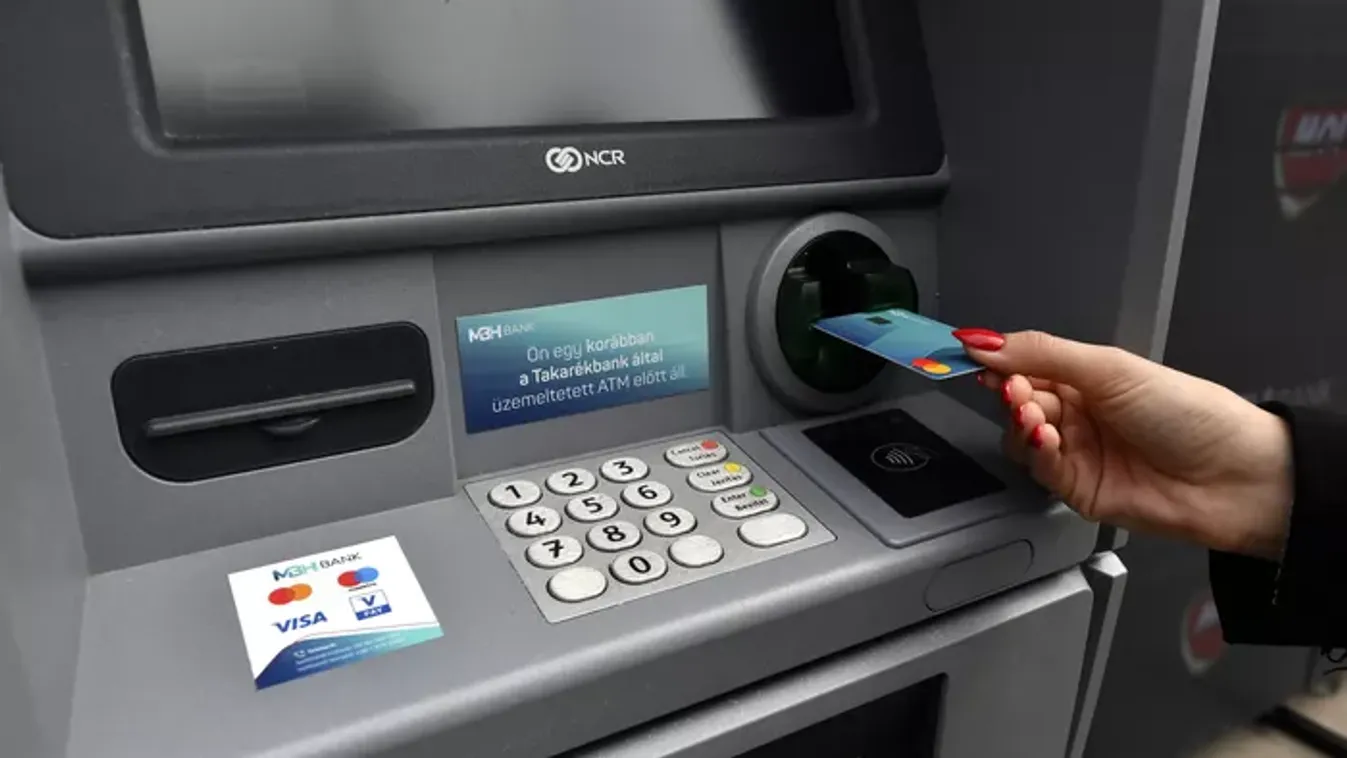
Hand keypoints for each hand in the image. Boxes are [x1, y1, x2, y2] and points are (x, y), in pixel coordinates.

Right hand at [952, 329, 1294, 559]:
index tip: (965, 354)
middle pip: (1017, 402)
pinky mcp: (1078, 490)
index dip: (996, 361)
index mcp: (1089, 378)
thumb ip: (1042, 353)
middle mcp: (1080, 415)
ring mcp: (1079, 453)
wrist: (1233, 476)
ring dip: (1020, 423)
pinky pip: (1039, 470)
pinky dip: (1035, 451)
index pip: (1025, 365)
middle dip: (1010, 393)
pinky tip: (1046, 438)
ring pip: (1021, 438)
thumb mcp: (1110, 368)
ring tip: (1035, 416)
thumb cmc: (1190, 412)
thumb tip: (984, 340)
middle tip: (1014, 388)